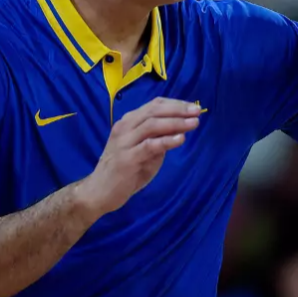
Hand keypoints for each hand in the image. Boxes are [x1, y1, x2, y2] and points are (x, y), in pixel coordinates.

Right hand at [77, 98, 200, 219]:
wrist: (99, 192)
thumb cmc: (125, 171)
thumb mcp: (146, 151)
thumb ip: (160, 138)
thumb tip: (182, 128)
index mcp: (129, 122)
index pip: (154, 105)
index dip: (176, 104)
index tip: (194, 107)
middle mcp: (125, 127)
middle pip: (154, 111)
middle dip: (179, 110)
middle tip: (197, 112)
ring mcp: (124, 142)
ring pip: (152, 124)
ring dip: (176, 122)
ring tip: (193, 124)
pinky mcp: (126, 158)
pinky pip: (149, 145)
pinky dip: (166, 140)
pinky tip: (180, 139)